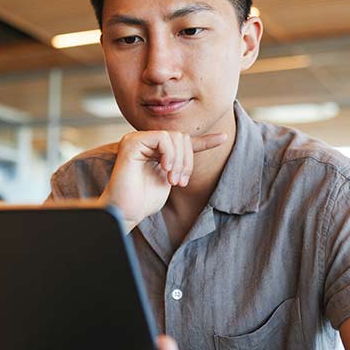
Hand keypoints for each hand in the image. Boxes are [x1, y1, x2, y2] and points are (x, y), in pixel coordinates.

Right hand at [100, 131, 226, 231]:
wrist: (126, 211)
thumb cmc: (144, 200)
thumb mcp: (170, 179)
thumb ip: (179, 164)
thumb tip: (195, 150)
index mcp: (154, 149)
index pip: (182, 141)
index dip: (205, 140)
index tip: (224, 138)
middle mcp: (145, 141)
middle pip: (182, 137)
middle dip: (187, 161)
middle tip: (180, 182)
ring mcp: (137, 140)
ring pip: (175, 137)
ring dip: (179, 161)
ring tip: (172, 180)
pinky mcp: (131, 143)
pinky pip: (162, 138)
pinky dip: (169, 154)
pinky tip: (165, 169)